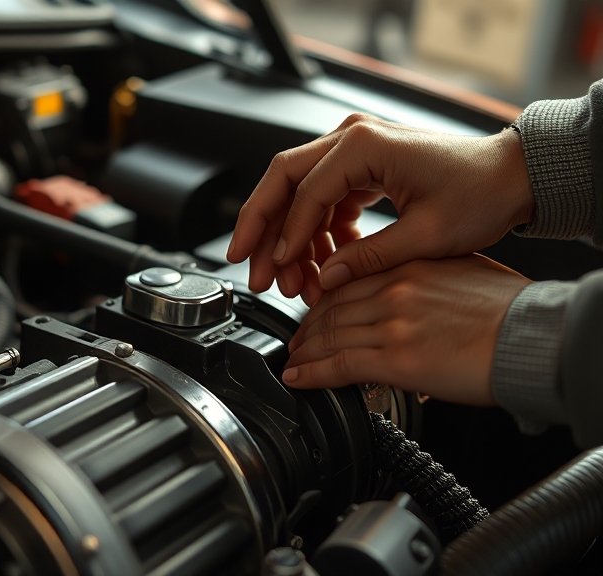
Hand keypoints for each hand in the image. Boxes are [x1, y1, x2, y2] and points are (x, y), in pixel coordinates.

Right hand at [226, 114, 532, 303]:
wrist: (511, 176)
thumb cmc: (481, 194)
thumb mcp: (426, 236)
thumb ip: (368, 258)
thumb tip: (324, 280)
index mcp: (364, 145)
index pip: (304, 192)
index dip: (286, 237)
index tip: (277, 271)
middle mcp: (351, 137)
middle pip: (282, 180)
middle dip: (260, 227)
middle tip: (246, 266)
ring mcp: (352, 150)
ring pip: (295, 191)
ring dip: (287, 237)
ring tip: (291, 281)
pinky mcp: (359, 167)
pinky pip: (320, 199)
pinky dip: (313, 233)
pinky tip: (320, 265)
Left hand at [283, 255, 530, 405]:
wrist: (533, 338)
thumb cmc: (510, 310)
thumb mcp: (459, 274)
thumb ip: (421, 281)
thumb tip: (404, 300)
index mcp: (409, 265)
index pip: (348, 280)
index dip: (323, 301)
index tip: (315, 312)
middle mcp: (394, 289)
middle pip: (332, 307)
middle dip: (307, 328)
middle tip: (297, 342)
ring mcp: (392, 323)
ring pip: (330, 335)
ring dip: (305, 351)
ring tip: (294, 361)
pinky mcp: (396, 359)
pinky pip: (339, 364)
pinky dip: (312, 372)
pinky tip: (298, 376)